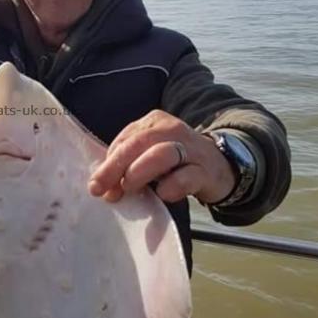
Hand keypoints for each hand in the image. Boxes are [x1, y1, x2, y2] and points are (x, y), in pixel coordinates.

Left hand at [88, 110, 235, 204]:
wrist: (221, 165)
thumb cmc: (177, 162)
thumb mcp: (150, 155)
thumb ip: (127, 165)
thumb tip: (103, 186)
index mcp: (154, 122)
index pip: (125, 139)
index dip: (108, 163)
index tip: (97, 186)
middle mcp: (172, 130)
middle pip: (139, 143)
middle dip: (115, 167)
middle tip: (101, 190)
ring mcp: (191, 148)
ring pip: (161, 154)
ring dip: (139, 172)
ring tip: (128, 189)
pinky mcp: (205, 171)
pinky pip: (186, 177)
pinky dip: (171, 187)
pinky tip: (162, 195)